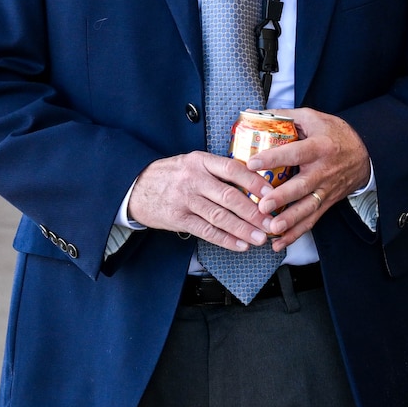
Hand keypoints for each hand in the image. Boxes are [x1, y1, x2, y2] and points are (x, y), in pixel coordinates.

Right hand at [127, 151, 275, 249]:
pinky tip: (240, 245)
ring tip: (260, 238)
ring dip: (243, 229)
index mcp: (200, 161)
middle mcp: (193, 179)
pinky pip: (206, 231)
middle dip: (254, 212)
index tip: (271, 193)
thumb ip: (218, 170)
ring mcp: (185, 200)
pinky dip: (225, 240)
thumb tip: (254, 181)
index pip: (233, 169)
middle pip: (229, 196)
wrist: (136, 187)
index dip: (254, 182)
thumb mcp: (192, 163)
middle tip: (271, 222)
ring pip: (220, 217)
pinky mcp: (178, 218)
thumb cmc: (172, 175)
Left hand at [246, 108, 371, 249]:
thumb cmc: (333, 133)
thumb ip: (283, 116)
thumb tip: (251, 115)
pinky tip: (279, 242)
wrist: (364, 153)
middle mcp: (323, 171)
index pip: (295, 153)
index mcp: (319, 147)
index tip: (252, 163)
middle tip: (262, 206)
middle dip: (282, 198)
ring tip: (271, 228)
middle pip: (302, 186)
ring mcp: (326, 189)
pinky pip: (312, 220)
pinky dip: (296, 233)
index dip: (274, 158)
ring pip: (308, 208)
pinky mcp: (327, 203)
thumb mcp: (312, 117)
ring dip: (290, 221)